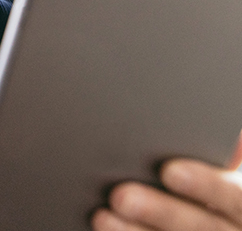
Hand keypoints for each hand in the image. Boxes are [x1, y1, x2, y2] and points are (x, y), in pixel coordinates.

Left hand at [92, 144, 241, 230]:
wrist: (223, 223)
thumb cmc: (214, 189)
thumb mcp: (226, 174)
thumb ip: (212, 151)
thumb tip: (213, 112)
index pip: (233, 196)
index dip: (205, 184)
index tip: (169, 171)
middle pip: (201, 227)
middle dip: (159, 211)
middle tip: (121, 196)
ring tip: (102, 218)